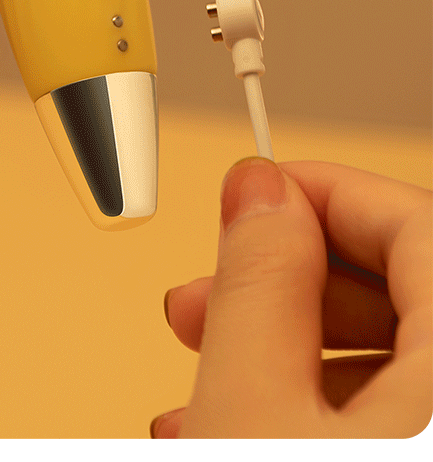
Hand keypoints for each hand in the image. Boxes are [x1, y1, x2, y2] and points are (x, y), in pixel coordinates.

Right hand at [152, 158, 431, 437]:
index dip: (326, 193)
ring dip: (299, 351)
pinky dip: (332, 410)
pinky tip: (253, 426)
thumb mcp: (252, 415)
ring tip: (208, 373)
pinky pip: (402, 422)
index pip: (419, 222)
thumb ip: (260, 284)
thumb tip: (261, 194)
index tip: (256, 195)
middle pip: (410, 288)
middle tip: (214, 292)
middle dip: (296, 281)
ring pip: (403, 362)